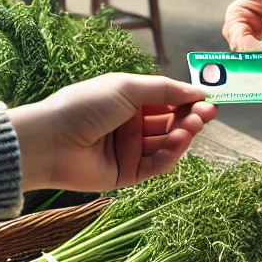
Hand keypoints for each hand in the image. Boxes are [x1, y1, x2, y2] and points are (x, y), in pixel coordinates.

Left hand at [9, 73, 216, 190]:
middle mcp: (131, 126)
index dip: (189, 100)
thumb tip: (199, 91)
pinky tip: (180, 141)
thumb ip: (165, 90)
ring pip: (167, 144)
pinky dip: (172, 154)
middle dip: (191, 117)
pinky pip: (156, 165)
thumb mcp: (127, 88)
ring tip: (194, 125)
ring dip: (184, 134)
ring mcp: (130, 150)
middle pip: (171, 122)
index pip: (167, 101)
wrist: (51, 140)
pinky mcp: (127, 173)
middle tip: (208, 113)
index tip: (209, 98)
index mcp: (129, 102)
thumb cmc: (85, 105)